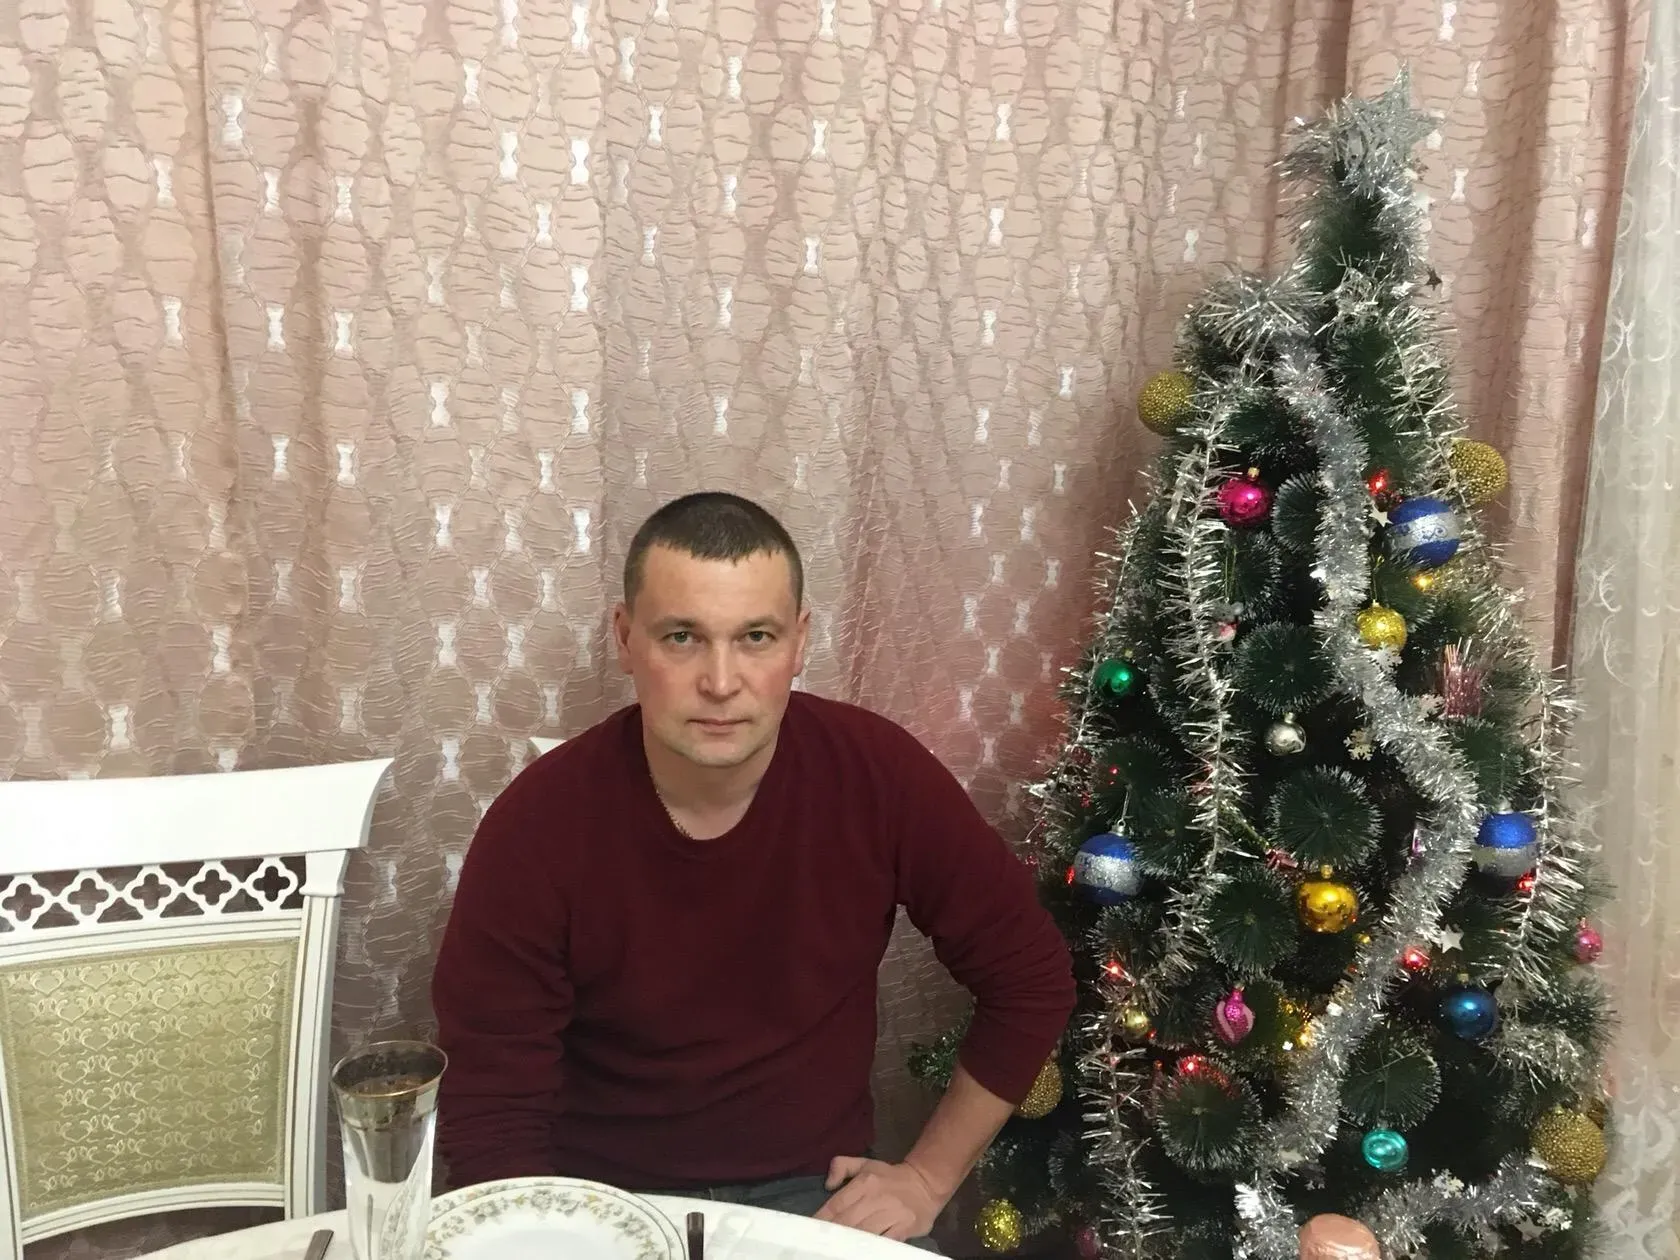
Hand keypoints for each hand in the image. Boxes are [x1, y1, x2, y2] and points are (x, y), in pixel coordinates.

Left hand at [814, 1156, 947, 1241]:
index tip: (810, 1231)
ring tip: (835, 1250)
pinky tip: (860, 1251)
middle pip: (848, 1221)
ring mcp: (892, 1214)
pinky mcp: (904, 1227)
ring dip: (848, 1243)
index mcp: (865, 1182)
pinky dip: (871, 1247)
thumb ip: (842, 1166)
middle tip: (819, 1244)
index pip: (837, 1204)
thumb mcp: (865, 1164)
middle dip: (832, 1234)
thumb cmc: (890, 1177)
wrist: (926, 1183)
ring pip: (864, 1233)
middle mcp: (876, 1197)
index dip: (822, 1219)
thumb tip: (827, 1184)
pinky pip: (884, 1241)